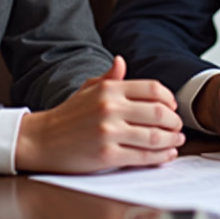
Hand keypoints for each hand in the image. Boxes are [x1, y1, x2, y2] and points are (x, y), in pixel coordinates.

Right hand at [14, 56, 184, 172]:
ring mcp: (109, 132)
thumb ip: (109, 78)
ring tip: (177, 142)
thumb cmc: (67, 115)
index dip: (169, 99)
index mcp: (109, 90)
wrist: (41, 140)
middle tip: (178, 127)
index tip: (173, 107)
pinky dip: (160, 157)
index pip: (152, 89)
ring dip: (172, 141)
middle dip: (174, 122)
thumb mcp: (87, 89)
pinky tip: (166, 156)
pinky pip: (143, 156)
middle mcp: (110, 108)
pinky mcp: (107, 156)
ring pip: (154, 136)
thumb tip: (122, 61)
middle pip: (158, 113)